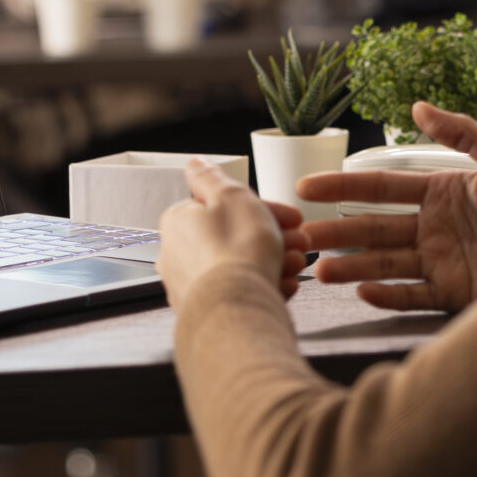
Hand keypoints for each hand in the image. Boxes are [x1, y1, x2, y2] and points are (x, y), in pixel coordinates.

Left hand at [157, 158, 313, 308]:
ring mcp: (190, 286)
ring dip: (273, 260)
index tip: (288, 215)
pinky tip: (282, 285)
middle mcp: (177, 254)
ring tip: (295, 264)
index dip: (264, 207)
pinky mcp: (206, 312)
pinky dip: (262, 286)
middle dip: (273, 236)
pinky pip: (238, 292)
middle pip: (234, 237)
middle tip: (298, 240)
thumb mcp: (231, 195)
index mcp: (179, 221)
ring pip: (239, 265)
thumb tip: (195, 164)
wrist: (238, 309)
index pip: (224, 206)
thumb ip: (211, 177)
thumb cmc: (236, 251)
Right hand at [298, 103, 476, 311]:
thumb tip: (416, 107)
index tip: (307, 187)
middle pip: (376, 229)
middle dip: (337, 231)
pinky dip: (388, 294)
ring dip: (353, 265)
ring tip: (321, 269)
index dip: (344, 186)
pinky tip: (362, 290)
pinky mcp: (458, 294)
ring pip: (386, 264)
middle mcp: (437, 228)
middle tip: (300, 236)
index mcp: (444, 191)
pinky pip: (414, 295)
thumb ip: (461, 132)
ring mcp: (445, 262)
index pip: (383, 188)